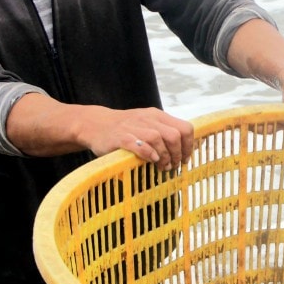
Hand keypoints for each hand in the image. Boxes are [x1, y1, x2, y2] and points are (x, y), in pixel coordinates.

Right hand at [80, 106, 194, 170]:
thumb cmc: (125, 129)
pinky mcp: (120, 137)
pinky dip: (148, 153)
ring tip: (163, 167)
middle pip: (174, 135)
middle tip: (173, 166)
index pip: (185, 128)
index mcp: (157, 116)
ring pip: (158, 138)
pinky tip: (151, 160)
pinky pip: (138, 144)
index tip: (185, 159)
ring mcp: (133, 126)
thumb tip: (187, 150)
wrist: (95, 124)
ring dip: (164, 156)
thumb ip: (164, 133)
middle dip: (177, 154)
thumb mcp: (147, 125)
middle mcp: (147, 118)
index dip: (189, 146)